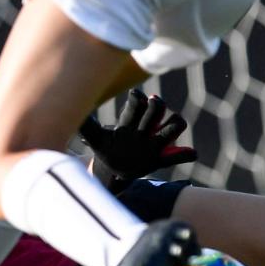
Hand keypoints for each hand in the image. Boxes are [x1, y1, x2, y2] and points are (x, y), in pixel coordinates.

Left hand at [79, 89, 195, 191]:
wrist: (113, 170)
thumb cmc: (105, 148)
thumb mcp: (95, 138)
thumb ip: (86, 126)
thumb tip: (73, 118)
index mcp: (129, 122)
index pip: (137, 103)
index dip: (138, 98)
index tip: (135, 96)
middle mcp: (145, 129)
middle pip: (156, 110)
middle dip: (156, 106)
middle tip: (153, 104)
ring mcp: (154, 144)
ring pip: (173, 128)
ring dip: (174, 125)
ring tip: (169, 129)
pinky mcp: (160, 160)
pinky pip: (179, 156)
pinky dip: (187, 154)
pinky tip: (190, 152)